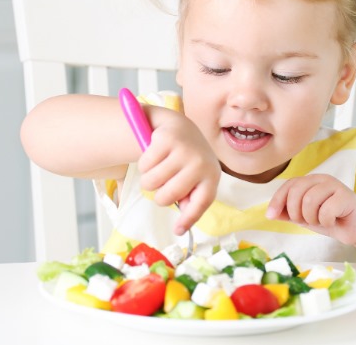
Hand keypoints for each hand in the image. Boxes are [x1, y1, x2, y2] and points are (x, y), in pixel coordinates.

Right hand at [137, 107, 220, 235]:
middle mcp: (201, 162)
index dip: (189, 218)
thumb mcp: (195, 177)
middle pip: (168, 196)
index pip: (201, 202)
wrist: (180, 126)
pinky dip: (144, 164)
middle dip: (159, 196)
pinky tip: (154, 155)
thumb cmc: (187, 159)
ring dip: (148, 180)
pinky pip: (144, 165)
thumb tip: (182, 226)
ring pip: (152, 182)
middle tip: (162, 185)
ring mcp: (184, 149)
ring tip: (158, 169)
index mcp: (211, 175)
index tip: (178, 231)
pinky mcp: (166, 139)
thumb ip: (190, 197)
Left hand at [267, 174, 355, 248]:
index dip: (278, 200)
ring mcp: (335, 185)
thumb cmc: (331, 220)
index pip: (289, 185)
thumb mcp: (304, 218)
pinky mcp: (346, 196)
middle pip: (297, 192)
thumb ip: (288, 213)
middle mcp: (322, 179)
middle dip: (296, 213)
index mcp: (311, 181)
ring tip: (321, 221)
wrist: (355, 230)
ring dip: (312, 218)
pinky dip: (326, 221)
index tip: (271, 216)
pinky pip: (325, 211)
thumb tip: (270, 214)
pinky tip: (334, 221)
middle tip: (307, 222)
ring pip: (309, 201)